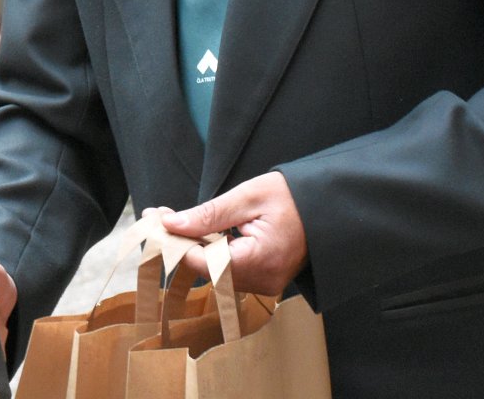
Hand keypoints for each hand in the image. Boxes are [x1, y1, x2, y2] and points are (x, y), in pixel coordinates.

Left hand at [155, 171, 308, 296]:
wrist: (327, 208)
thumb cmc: (292, 197)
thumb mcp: (247, 197)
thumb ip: (208, 215)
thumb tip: (171, 224)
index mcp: (261, 261)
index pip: (203, 263)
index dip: (175, 242)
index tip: (155, 219)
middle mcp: (264, 282)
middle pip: (206, 270)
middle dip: (180, 242)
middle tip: (159, 215)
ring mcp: (266, 285)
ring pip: (215, 272)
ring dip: (193, 247)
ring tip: (174, 219)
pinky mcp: (265, 280)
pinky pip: (229, 271)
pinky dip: (210, 252)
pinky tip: (198, 232)